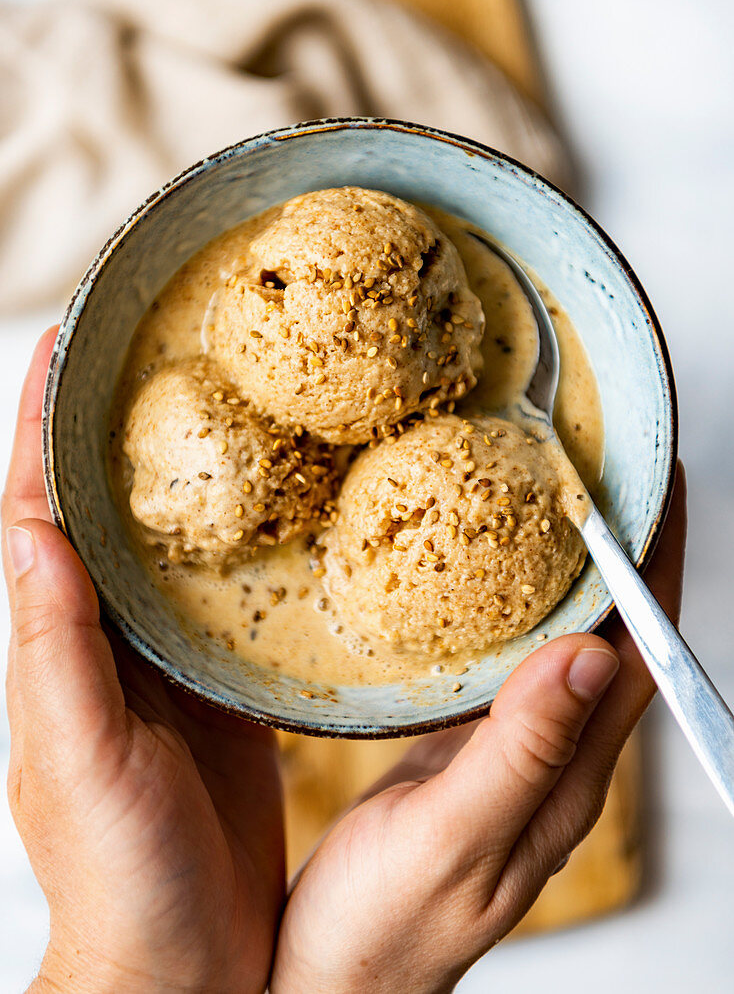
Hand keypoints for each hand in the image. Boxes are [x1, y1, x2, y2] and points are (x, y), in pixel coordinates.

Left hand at [3, 330, 284, 993]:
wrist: (184, 956)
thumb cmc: (117, 872)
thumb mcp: (77, 757)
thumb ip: (54, 649)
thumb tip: (33, 529)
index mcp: (59, 643)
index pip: (37, 507)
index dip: (43, 422)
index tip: (66, 339)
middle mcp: (107, 636)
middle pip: (108, 502)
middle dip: (122, 419)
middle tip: (164, 345)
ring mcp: (167, 656)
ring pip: (173, 537)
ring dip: (192, 469)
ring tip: (238, 402)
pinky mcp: (223, 681)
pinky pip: (233, 590)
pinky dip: (252, 539)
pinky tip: (293, 510)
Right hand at [271, 468, 685, 993]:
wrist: (333, 983)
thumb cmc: (383, 932)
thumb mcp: (452, 840)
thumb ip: (522, 752)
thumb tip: (589, 654)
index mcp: (567, 779)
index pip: (641, 655)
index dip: (655, 566)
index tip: (655, 485)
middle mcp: (554, 760)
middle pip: (614, 637)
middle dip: (621, 549)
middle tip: (603, 466)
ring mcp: (513, 753)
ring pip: (563, 641)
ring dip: (570, 569)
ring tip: (552, 498)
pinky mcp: (470, 749)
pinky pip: (509, 660)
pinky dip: (512, 604)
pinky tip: (486, 575)